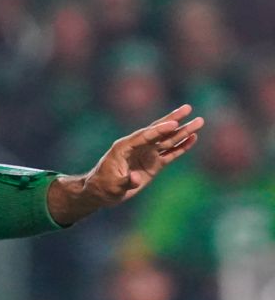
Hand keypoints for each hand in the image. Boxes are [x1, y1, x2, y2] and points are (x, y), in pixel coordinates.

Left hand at [79, 105, 202, 208]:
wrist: (102, 191)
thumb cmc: (104, 186)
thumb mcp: (112, 186)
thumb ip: (125, 182)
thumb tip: (135, 178)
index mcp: (124, 147)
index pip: (144, 135)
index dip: (159, 130)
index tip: (173, 124)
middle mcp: (137, 146)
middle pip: (158, 131)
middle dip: (173, 120)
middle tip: (188, 108)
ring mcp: (146, 154)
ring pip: (167, 140)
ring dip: (183, 132)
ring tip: (199, 121)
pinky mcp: (154, 163)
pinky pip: (170, 153)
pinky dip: (182, 146)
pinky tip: (193, 138)